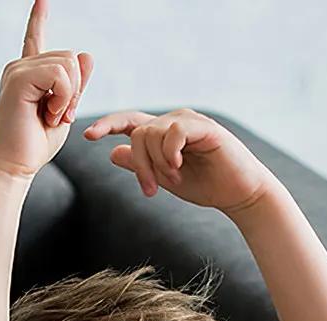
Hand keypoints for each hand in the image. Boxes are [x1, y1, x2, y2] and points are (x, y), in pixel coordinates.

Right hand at [0, 0, 92, 179]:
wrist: (13, 167)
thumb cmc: (34, 146)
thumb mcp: (64, 111)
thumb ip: (75, 84)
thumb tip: (86, 54)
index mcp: (28, 73)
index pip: (35, 37)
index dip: (38, 18)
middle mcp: (20, 66)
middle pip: (70, 56)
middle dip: (75, 90)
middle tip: (59, 117)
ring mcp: (17, 70)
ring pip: (68, 63)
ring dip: (70, 96)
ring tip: (52, 117)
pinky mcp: (19, 78)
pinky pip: (59, 73)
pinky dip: (64, 97)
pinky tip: (50, 115)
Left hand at [84, 108, 272, 210]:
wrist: (238, 193)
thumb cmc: (205, 185)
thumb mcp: (165, 178)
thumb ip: (141, 165)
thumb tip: (114, 153)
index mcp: (162, 134)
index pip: (130, 122)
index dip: (108, 125)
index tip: (89, 136)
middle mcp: (173, 122)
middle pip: (138, 134)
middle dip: (140, 166)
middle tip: (150, 191)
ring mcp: (188, 122)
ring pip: (153, 134)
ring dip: (157, 164)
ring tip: (174, 180)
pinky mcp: (203, 127)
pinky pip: (173, 132)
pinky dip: (171, 153)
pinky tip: (179, 167)